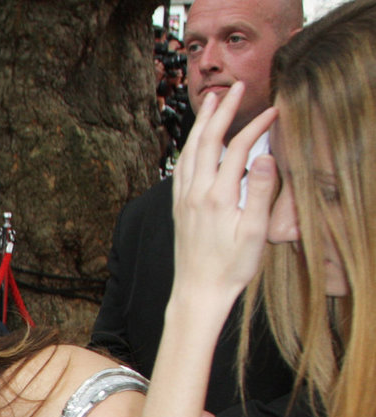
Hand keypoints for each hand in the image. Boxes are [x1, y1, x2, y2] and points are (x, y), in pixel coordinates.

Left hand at [171, 83, 277, 301]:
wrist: (198, 291)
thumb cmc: (231, 266)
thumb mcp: (256, 232)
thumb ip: (260, 192)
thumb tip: (264, 156)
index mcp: (218, 196)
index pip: (238, 147)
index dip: (256, 125)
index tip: (274, 110)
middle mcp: (195, 192)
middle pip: (208, 140)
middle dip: (222, 110)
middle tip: (236, 87)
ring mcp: (183, 198)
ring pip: (190, 150)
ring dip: (201, 123)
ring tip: (211, 101)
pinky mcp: (178, 206)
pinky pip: (181, 167)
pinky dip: (190, 146)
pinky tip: (195, 140)